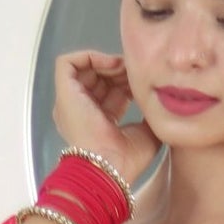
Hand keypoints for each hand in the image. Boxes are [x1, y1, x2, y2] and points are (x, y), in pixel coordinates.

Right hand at [53, 52, 159, 189]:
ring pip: (87, 68)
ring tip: (126, 68)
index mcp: (100, 122)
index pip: (113, 92)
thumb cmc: (127, 160)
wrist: (108, 166)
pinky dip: (90, 57)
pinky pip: (69, 63)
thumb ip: (151, 115)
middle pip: (101, 78)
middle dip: (121, 71)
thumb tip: (160, 99)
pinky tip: (112, 65)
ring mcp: (70, 102)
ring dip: (109, 63)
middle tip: (137, 72)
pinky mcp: (63, 92)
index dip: (129, 82)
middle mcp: (82, 111)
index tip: (145, 81)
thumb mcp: (147, 133)